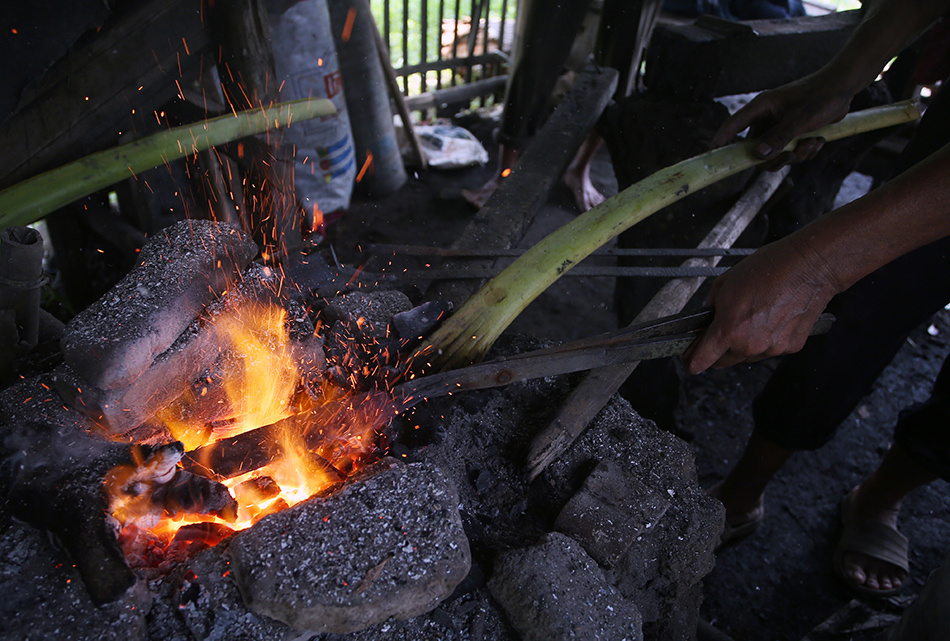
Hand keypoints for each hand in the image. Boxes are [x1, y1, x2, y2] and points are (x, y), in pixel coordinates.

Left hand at [682, 236, 842, 373]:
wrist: (809, 266)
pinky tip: (771, 318)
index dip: (691, 360)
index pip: (701, 360)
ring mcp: (773, 348)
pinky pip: (770, 350)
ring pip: (747, 356)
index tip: (689, 360)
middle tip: (721, 332)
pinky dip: (767, 340)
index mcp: (729, 330)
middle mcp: (750, 344)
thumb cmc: (768, 269)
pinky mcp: (791, 347)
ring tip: (753, 317)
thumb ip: (711, 309)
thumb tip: (706, 322)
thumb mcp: (724, 283)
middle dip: (717, 351)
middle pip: (723, 362)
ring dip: (743, 345)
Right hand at [711, 74, 854, 165]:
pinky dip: (804, 152)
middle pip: (755, 149)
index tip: (711, 155)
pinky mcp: (792, 133)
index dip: (721, 140)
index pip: (733, 125)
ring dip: (795, 155)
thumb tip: (758, 155)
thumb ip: (779, 137)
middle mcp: (767, 118)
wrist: (844, 88)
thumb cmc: (821, 96)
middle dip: (775, 158)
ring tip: (812, 144)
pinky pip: (790, 153)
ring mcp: (779, 127)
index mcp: (761, 107)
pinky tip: (818, 141)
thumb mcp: (800, 118)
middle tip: (790, 156)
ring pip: (775, 154)